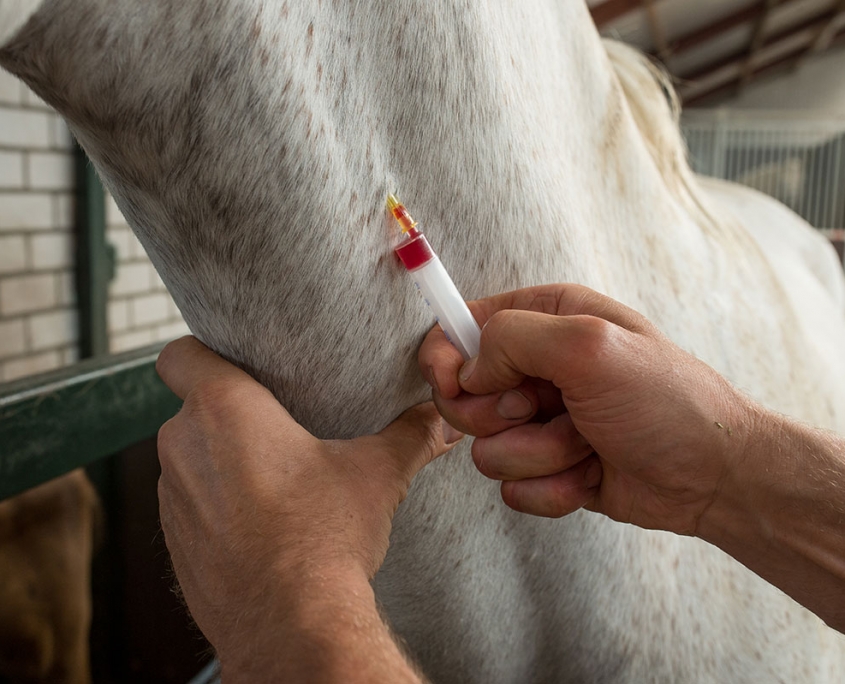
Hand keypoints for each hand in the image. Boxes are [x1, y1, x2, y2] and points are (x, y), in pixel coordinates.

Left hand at [156, 336, 457, 666]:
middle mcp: (184, 446)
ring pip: (191, 458)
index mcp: (224, 409)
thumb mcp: (376, 474)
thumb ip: (410, 435)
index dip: (203, 352)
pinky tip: (260, 524)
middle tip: (279, 428)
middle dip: (229, 414)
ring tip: (273, 480)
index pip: (179, 354)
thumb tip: (440, 420)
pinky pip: (190, 505)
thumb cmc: (323, 539)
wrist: (290, 625)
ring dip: (221, 461)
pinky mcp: (174, 542)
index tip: (234, 366)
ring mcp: (172, 498)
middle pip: (194, 407)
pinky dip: (216, 506)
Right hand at [419, 284, 752, 535]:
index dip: (446, 357)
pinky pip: (513, 487)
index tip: (451, 384)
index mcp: (547, 321)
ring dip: (540, 454)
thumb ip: (515, 339)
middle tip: (547, 409)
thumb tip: (469, 370)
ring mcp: (541, 421)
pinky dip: (553, 488)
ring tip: (588, 443)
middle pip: (464, 396)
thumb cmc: (666, 401)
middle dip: (504, 415)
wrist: (714, 476)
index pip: (462, 328)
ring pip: (488, 448)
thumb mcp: (591, 346)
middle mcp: (538, 368)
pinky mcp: (547, 467)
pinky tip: (593, 474)